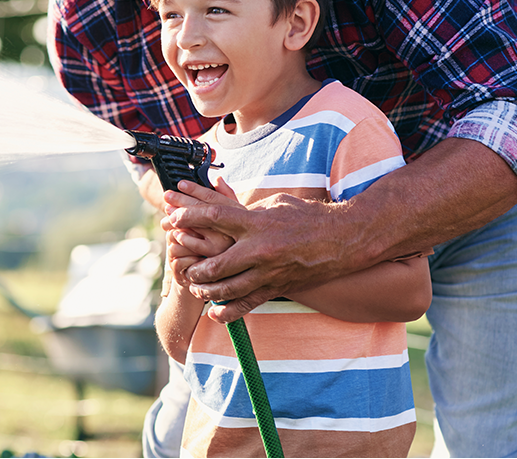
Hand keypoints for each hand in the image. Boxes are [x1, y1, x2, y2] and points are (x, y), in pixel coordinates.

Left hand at [168, 190, 355, 321]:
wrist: (345, 239)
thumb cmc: (307, 216)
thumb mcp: (274, 203)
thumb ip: (244, 209)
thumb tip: (217, 207)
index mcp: (257, 222)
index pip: (214, 218)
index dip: (188, 218)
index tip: (172, 220)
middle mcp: (260, 249)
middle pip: (215, 263)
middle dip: (193, 266)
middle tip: (181, 264)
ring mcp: (269, 272)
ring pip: (227, 289)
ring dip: (206, 290)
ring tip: (196, 286)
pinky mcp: (277, 287)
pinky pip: (248, 305)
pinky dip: (228, 312)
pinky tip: (214, 312)